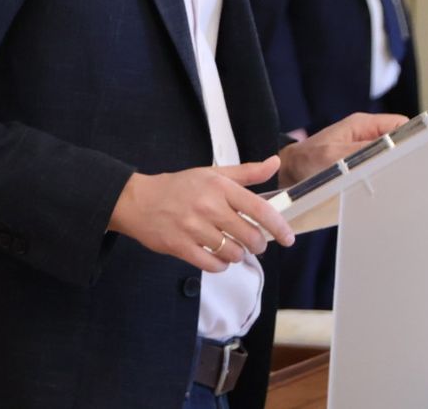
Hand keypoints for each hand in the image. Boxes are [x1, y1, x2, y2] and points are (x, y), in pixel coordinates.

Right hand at [108, 158, 293, 272]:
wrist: (139, 200)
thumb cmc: (178, 187)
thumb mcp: (212, 173)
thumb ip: (246, 172)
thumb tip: (275, 163)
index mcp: (219, 186)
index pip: (259, 209)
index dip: (278, 226)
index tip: (288, 238)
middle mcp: (208, 206)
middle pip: (249, 236)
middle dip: (258, 244)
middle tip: (255, 243)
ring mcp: (193, 228)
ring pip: (233, 253)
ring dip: (238, 255)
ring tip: (232, 248)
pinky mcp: (181, 246)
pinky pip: (213, 265)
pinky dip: (222, 265)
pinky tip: (219, 257)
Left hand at [278, 112, 404, 188]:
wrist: (288, 174)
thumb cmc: (306, 160)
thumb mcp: (333, 156)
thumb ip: (361, 152)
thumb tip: (389, 153)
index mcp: (363, 125)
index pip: (401, 125)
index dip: (413, 138)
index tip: (421, 155)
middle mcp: (366, 135)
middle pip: (399, 142)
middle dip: (406, 157)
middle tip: (411, 175)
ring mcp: (364, 151)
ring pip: (391, 158)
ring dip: (394, 170)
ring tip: (399, 184)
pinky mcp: (360, 166)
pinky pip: (379, 169)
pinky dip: (384, 178)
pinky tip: (385, 190)